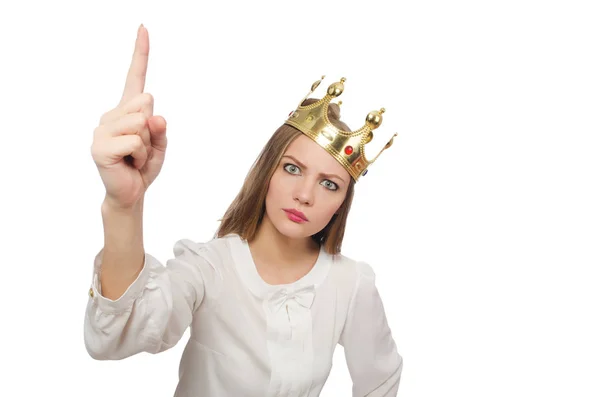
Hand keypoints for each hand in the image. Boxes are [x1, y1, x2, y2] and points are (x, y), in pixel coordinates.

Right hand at [90, 25, 167, 209]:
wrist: (131, 194)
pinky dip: (140, 156)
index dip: (141, 53)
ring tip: (134, 158)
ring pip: (141, 123)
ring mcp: (102, 129)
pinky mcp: (99, 146)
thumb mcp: (160, 145)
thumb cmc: (143, 167)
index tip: (144, 28)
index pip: (135, 77)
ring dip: (147, 146)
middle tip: (141, 149)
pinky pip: (135, 142)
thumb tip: (154, 116)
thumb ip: (160, 129)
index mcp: (128, 110)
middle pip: (146, 103)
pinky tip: (129, 164)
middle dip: (152, 130)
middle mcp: (112, 115)